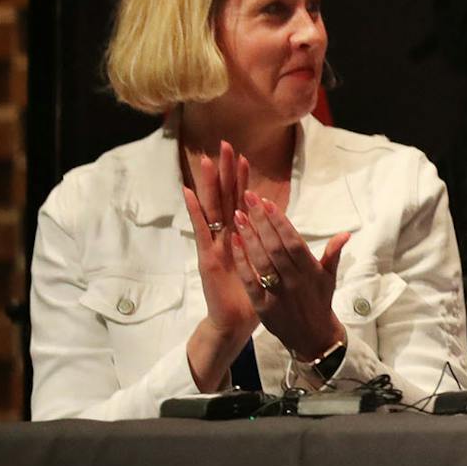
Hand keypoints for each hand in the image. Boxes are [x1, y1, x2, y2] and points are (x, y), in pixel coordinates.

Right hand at [179, 142, 258, 339]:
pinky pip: (201, 229)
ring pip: (212, 208)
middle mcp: (225, 236)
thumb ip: (270, 245)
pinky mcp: (207, 256)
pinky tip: (188, 191)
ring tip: (207, 160)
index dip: (242, 179)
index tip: (244, 155)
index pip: (242, 201)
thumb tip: (278, 227)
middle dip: (225, 172)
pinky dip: (194, 210)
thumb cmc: (252, 293)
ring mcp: (214, 244)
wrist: (235, 321)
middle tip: (224, 144)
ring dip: (209, 184)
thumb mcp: (266, 265)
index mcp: (241, 236)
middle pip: (225, 197)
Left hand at [232, 192, 348, 363]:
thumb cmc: (320, 302)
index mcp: (310, 271)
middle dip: (261, 221)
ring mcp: (278, 293)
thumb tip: (345, 233)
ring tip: (238, 215)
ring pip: (262, 261)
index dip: (280, 221)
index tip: (267, 202)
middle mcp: (295, 280)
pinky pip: (250, 281)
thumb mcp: (330, 278)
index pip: (294, 241)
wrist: (313, 337)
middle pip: (275, 246)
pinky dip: (242, 262)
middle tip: (248, 198)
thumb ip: (333, 254)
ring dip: (248, 237)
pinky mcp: (263, 306)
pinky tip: (234, 243)